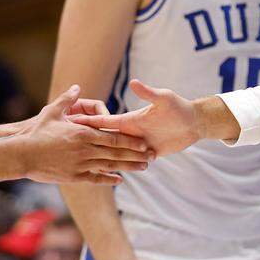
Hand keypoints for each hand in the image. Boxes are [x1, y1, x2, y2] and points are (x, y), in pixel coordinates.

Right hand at [12, 85, 153, 184]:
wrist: (21, 154)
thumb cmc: (35, 132)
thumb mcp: (52, 112)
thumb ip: (67, 100)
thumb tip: (77, 87)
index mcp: (83, 133)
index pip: (113, 136)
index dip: (130, 140)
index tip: (144, 141)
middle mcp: (85, 149)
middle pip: (116, 152)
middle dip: (135, 154)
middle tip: (151, 156)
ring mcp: (80, 164)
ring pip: (109, 166)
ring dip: (127, 167)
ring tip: (142, 168)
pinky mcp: (72, 177)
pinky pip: (94, 178)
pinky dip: (107, 179)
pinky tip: (118, 180)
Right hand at [69, 79, 201, 156]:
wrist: (194, 122)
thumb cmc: (179, 107)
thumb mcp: (164, 98)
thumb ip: (148, 92)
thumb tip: (133, 82)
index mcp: (130, 120)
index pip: (104, 122)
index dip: (87, 123)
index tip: (69, 123)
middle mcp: (131, 133)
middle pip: (105, 140)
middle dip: (88, 143)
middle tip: (66, 149)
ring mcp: (137, 144)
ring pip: (115, 154)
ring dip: (102, 159)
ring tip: (81, 166)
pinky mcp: (147, 154)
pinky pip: (130, 163)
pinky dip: (121, 169)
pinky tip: (110, 177)